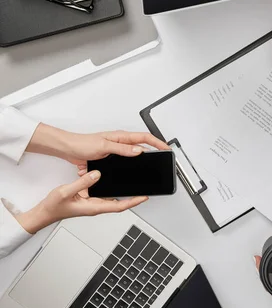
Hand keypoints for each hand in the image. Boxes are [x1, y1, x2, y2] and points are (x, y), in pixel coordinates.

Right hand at [15, 171, 147, 234]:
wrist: (45, 212)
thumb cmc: (54, 206)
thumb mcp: (68, 191)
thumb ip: (83, 182)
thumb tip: (97, 174)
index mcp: (94, 207)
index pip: (119, 206)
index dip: (133, 202)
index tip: (144, 197)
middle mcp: (96, 206)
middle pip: (119, 203)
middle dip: (133, 198)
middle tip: (144, 189)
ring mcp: (93, 203)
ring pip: (112, 199)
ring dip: (124, 193)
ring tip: (134, 184)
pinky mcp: (89, 200)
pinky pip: (104, 194)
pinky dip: (112, 189)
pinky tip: (114, 181)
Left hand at [27, 125, 168, 175]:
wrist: (69, 149)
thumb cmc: (82, 143)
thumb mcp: (104, 147)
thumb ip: (122, 149)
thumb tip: (138, 150)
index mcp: (120, 137)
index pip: (144, 138)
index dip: (157, 143)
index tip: (166, 148)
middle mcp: (120, 143)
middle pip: (143, 145)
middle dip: (155, 149)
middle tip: (164, 155)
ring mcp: (116, 151)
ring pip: (135, 154)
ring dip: (144, 157)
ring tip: (153, 162)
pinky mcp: (111, 158)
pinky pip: (126, 161)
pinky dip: (132, 165)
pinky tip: (133, 170)